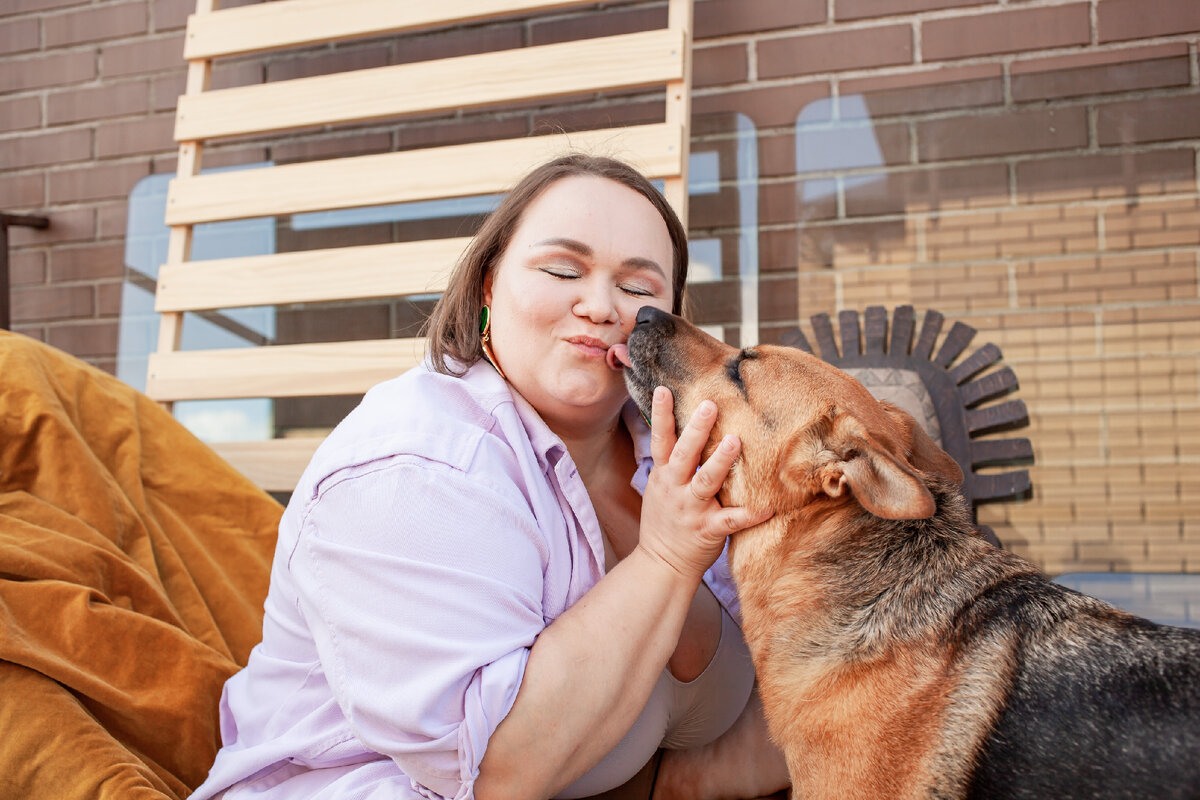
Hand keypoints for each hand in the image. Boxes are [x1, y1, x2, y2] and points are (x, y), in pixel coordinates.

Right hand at [637, 386, 772, 579]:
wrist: (661, 565)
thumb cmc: (665, 522)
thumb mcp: (659, 489)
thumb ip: (671, 464)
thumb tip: (684, 430)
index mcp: (663, 477)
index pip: (660, 440)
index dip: (660, 415)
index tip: (664, 389)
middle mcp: (674, 489)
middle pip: (684, 454)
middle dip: (695, 429)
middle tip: (710, 405)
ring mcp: (691, 510)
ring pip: (705, 482)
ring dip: (719, 462)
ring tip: (734, 441)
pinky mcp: (708, 530)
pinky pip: (731, 520)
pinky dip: (750, 513)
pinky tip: (769, 506)